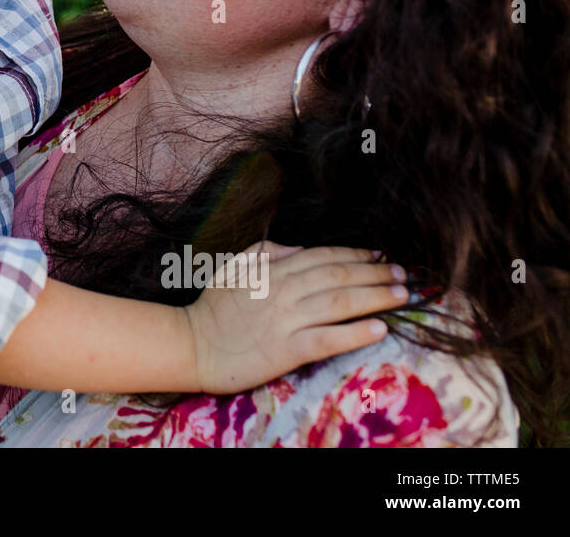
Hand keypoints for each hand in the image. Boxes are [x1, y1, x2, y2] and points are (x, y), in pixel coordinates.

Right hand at [182, 241, 407, 394]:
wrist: (193, 345)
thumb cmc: (213, 307)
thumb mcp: (233, 268)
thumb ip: (264, 252)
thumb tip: (298, 248)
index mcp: (273, 270)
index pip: (323, 257)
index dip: (356, 254)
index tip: (381, 256)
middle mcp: (284, 291)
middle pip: (339, 276)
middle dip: (376, 273)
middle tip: (404, 275)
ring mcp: (286, 321)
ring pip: (340, 303)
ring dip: (375, 297)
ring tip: (401, 296)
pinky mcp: (288, 350)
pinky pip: (328, 339)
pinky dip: (356, 333)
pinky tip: (380, 330)